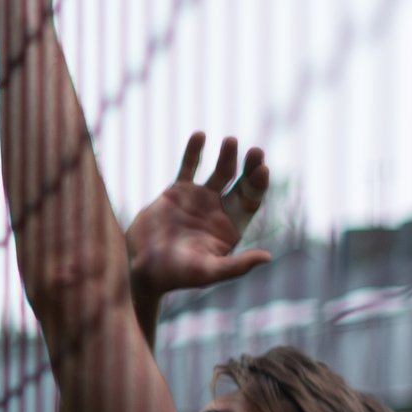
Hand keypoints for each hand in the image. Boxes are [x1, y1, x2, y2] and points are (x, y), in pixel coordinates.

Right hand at [127, 130, 270, 306]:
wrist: (142, 268)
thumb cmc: (177, 276)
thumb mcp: (208, 272)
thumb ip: (237, 266)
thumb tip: (268, 257)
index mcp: (231, 227)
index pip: (251, 201)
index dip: (258, 185)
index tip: (262, 169)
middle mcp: (219, 210)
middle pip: (241, 183)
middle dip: (249, 167)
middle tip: (256, 152)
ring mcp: (198, 199)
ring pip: (219, 171)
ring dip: (227, 156)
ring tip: (231, 141)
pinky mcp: (177, 192)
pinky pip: (188, 166)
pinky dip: (194, 151)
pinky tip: (200, 135)